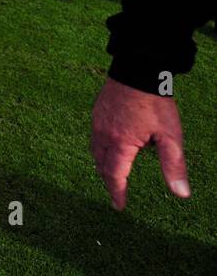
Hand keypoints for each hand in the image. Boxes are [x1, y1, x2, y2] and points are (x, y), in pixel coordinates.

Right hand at [91, 77, 190, 210]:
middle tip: (117, 191)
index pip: (115, 175)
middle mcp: (104, 134)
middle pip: (101, 165)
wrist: (138, 70)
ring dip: (102, 165)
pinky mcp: (97, 112)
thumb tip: (181, 193)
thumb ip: (174, 165)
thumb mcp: (171, 136)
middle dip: (108, 180)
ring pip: (95, 151)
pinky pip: (94, 137)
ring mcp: (97, 122)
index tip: (120, 206)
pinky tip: (110, 146)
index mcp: (121, 143)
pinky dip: (100, 148)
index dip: (118, 192)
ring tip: (111, 171)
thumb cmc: (155, 103)